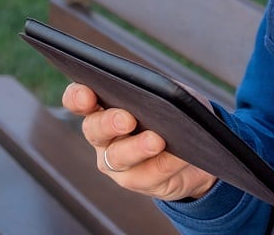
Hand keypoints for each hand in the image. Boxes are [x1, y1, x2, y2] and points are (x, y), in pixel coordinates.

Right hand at [61, 82, 217, 201]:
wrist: (196, 151)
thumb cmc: (176, 113)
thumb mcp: (169, 95)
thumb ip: (160, 93)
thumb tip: (162, 96)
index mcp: (103, 107)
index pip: (78, 100)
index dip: (77, 97)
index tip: (87, 95)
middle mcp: (103, 137)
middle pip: (94, 130)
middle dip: (109, 123)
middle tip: (127, 119)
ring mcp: (117, 163)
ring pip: (118, 157)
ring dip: (137, 147)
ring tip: (157, 140)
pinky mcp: (139, 181)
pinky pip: (149, 174)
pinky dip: (166, 162)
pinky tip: (179, 155)